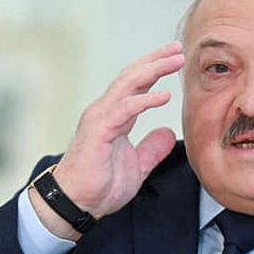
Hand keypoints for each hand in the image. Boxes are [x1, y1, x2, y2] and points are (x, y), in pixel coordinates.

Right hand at [30, 42, 183, 239]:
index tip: (175, 58)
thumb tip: (168, 133)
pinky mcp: (98, 131)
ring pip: (128, 85)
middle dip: (156, 60)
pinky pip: (124, 109)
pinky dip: (145, 100)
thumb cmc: (100, 186)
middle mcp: (105, 111)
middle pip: (132, 76)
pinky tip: (164, 95)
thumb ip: (152, 149)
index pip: (135, 84)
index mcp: (114, 117)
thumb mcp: (136, 166)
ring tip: (175, 61)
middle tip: (178, 49)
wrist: (76, 204)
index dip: (154, 69)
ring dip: (153, 70)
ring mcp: (100, 118)